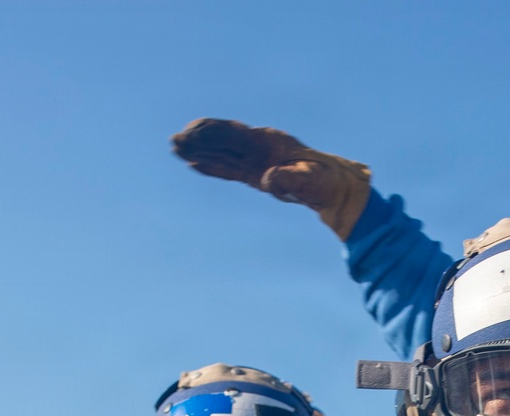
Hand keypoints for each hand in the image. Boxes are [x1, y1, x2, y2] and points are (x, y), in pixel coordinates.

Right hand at [170, 118, 370, 239]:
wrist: (335, 188)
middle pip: (222, 139)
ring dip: (199, 150)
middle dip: (198, 139)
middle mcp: (258, 147)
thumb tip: (270, 180)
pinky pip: (229, 168)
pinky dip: (211, 166)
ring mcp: (256, 160)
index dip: (211, 133)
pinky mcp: (256, 175)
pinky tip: (194, 164)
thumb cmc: (325, 181)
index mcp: (267, 143)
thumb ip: (291, 180)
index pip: (233, 133)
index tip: (191, 133)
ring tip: (175, 148)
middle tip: (173, 140)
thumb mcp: (311, 181)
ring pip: (222, 152)